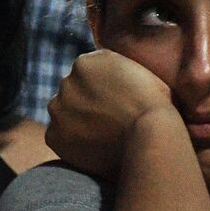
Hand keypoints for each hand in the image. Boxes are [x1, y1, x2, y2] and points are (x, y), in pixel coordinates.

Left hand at [45, 49, 176, 177]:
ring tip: (103, 136)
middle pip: (72, 93)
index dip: (102, 90)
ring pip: (63, 114)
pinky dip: (72, 143)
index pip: (87, 75)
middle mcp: (67, 81)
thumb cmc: (155, 106)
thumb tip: (107, 75)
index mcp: (87, 61)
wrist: (151, 135)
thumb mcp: (138, 71)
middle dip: (86, 104)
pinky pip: (58, 137)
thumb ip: (114, 68)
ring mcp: (58, 109)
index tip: (116, 103)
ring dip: (76, 122)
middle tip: (110, 121)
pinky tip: (94, 148)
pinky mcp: (53, 135)